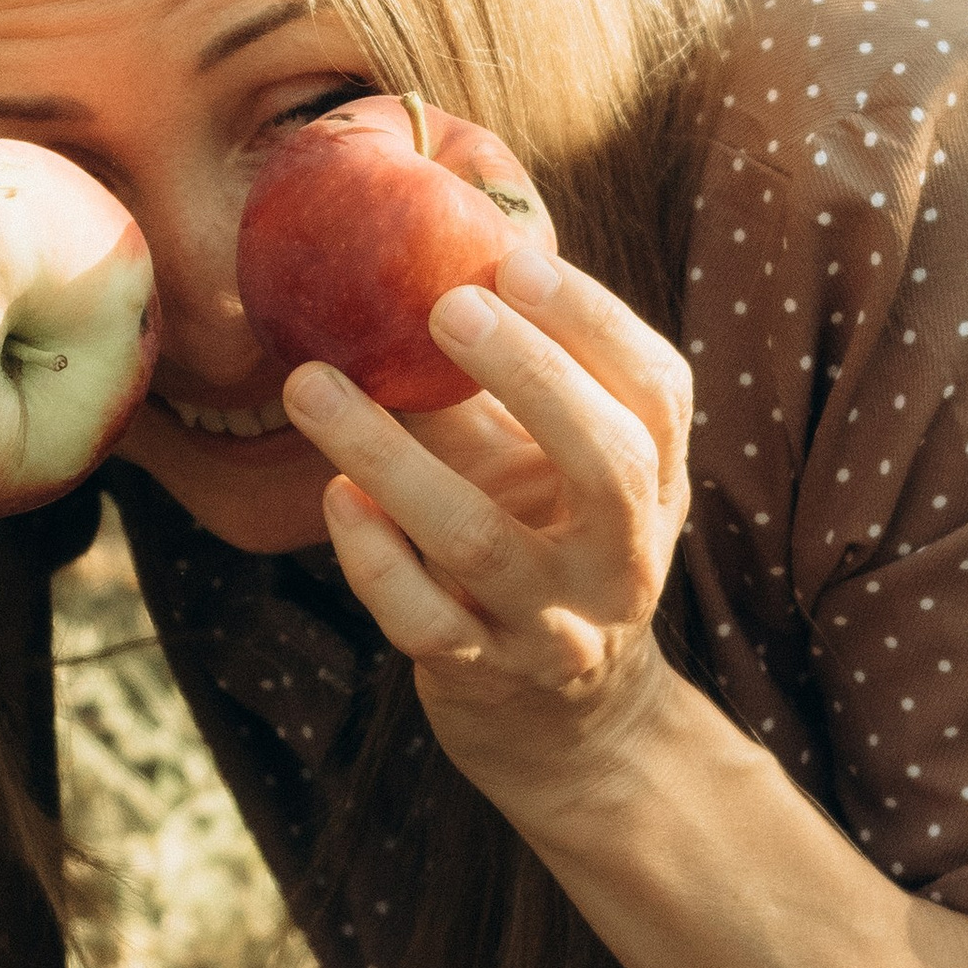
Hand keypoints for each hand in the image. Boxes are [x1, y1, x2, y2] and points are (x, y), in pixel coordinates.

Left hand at [279, 243, 690, 818]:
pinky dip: (373, 559)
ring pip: (480, 541)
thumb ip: (516, 378)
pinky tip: (333, 503)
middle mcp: (623, 554)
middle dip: (527, 373)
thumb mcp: (555, 464)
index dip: (592, 321)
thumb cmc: (546, 544)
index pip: (657, 391)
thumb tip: (422, 241)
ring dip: (390, 456)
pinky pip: (423, 622)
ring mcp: (556, 624)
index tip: (512, 257)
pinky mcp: (485, 679)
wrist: (568, 727)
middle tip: (442, 303)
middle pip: (602, 460)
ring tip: (310, 385)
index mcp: (655, 480)